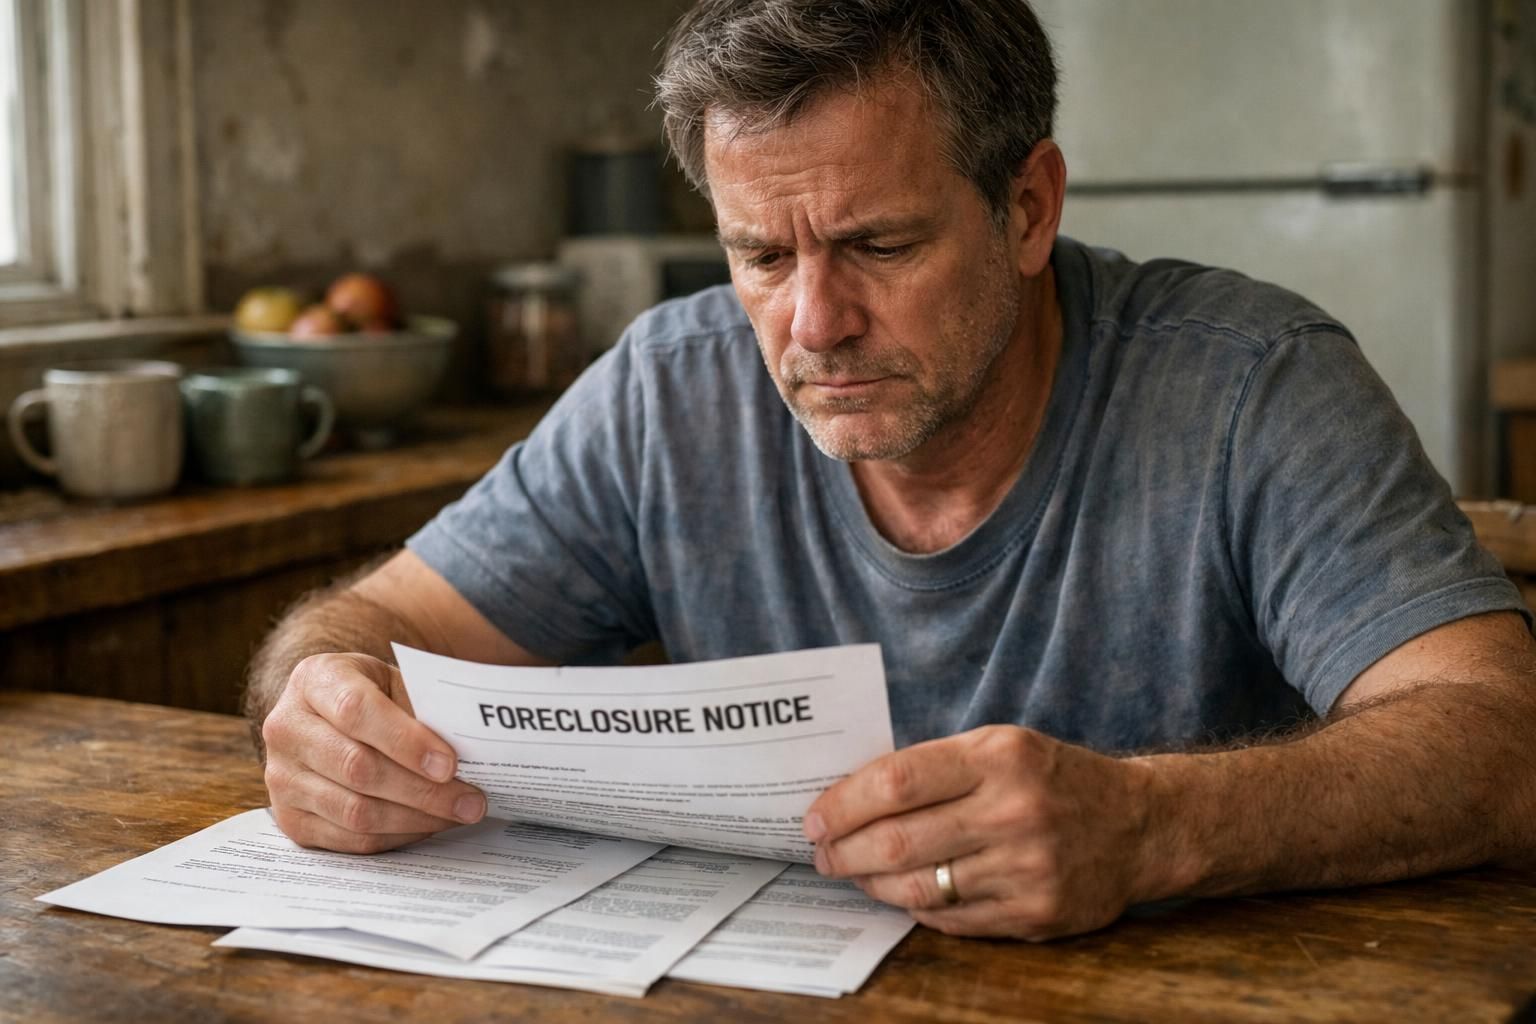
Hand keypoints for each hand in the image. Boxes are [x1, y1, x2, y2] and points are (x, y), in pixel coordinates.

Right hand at [260, 652, 486, 852]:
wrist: (326, 715)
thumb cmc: (371, 695)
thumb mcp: (393, 682)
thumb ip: (422, 707)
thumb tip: (469, 749)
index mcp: (314, 681)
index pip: (356, 711)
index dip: (406, 741)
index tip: (450, 764)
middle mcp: (287, 728)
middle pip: (357, 768)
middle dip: (423, 790)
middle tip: (471, 801)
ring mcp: (281, 778)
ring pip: (355, 811)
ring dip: (416, 818)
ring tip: (458, 814)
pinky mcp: (290, 819)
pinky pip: (350, 839)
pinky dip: (398, 836)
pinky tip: (429, 824)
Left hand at [803, 725, 1158, 938]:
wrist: (1141, 826)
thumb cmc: (1053, 778)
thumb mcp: (1001, 746)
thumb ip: (934, 766)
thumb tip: (852, 795)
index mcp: (999, 757)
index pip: (896, 781)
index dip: (843, 804)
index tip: (813, 817)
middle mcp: (1014, 812)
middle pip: (899, 841)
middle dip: (845, 851)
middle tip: (822, 853)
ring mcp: (1027, 868)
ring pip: (921, 887)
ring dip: (873, 884)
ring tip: (855, 873)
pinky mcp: (1036, 913)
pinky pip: (952, 919)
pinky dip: (917, 907)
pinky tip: (902, 894)